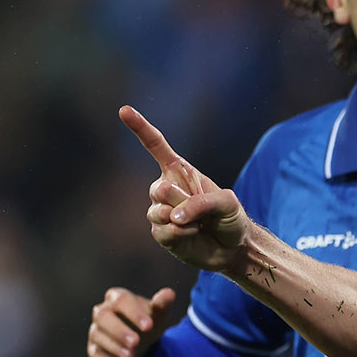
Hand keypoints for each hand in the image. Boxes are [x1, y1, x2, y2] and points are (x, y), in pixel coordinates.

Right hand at [86, 287, 176, 356]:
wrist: (141, 340)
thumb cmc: (148, 321)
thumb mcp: (158, 313)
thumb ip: (162, 304)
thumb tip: (169, 293)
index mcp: (117, 298)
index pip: (122, 300)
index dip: (134, 313)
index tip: (149, 326)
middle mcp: (102, 312)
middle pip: (103, 316)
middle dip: (119, 330)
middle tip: (136, 342)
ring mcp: (96, 330)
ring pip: (98, 336)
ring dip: (114, 347)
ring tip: (131, 356)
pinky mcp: (94, 349)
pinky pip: (97, 355)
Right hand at [120, 105, 250, 271]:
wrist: (233, 246)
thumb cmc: (231, 217)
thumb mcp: (227, 202)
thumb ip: (202, 203)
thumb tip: (173, 216)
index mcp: (179, 171)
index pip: (155, 146)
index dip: (140, 128)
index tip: (124, 110)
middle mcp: (165, 187)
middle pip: (158, 190)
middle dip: (183, 202)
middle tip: (201, 211)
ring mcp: (160, 211)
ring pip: (157, 211)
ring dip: (184, 220)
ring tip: (199, 223)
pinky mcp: (160, 233)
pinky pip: (163, 231)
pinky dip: (182, 234)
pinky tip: (193, 234)